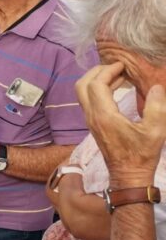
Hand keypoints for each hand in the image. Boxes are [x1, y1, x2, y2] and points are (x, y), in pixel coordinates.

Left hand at [76, 62, 165, 185]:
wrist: (128, 174)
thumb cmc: (142, 154)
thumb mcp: (155, 130)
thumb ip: (156, 106)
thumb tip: (156, 86)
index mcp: (104, 115)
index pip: (96, 84)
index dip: (108, 70)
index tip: (124, 65)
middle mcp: (92, 116)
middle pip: (82, 85)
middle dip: (97, 71)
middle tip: (117, 67)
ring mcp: (90, 120)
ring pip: (83, 93)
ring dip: (97, 79)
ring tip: (120, 74)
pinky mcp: (93, 124)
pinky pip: (89, 100)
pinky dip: (99, 89)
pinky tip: (117, 87)